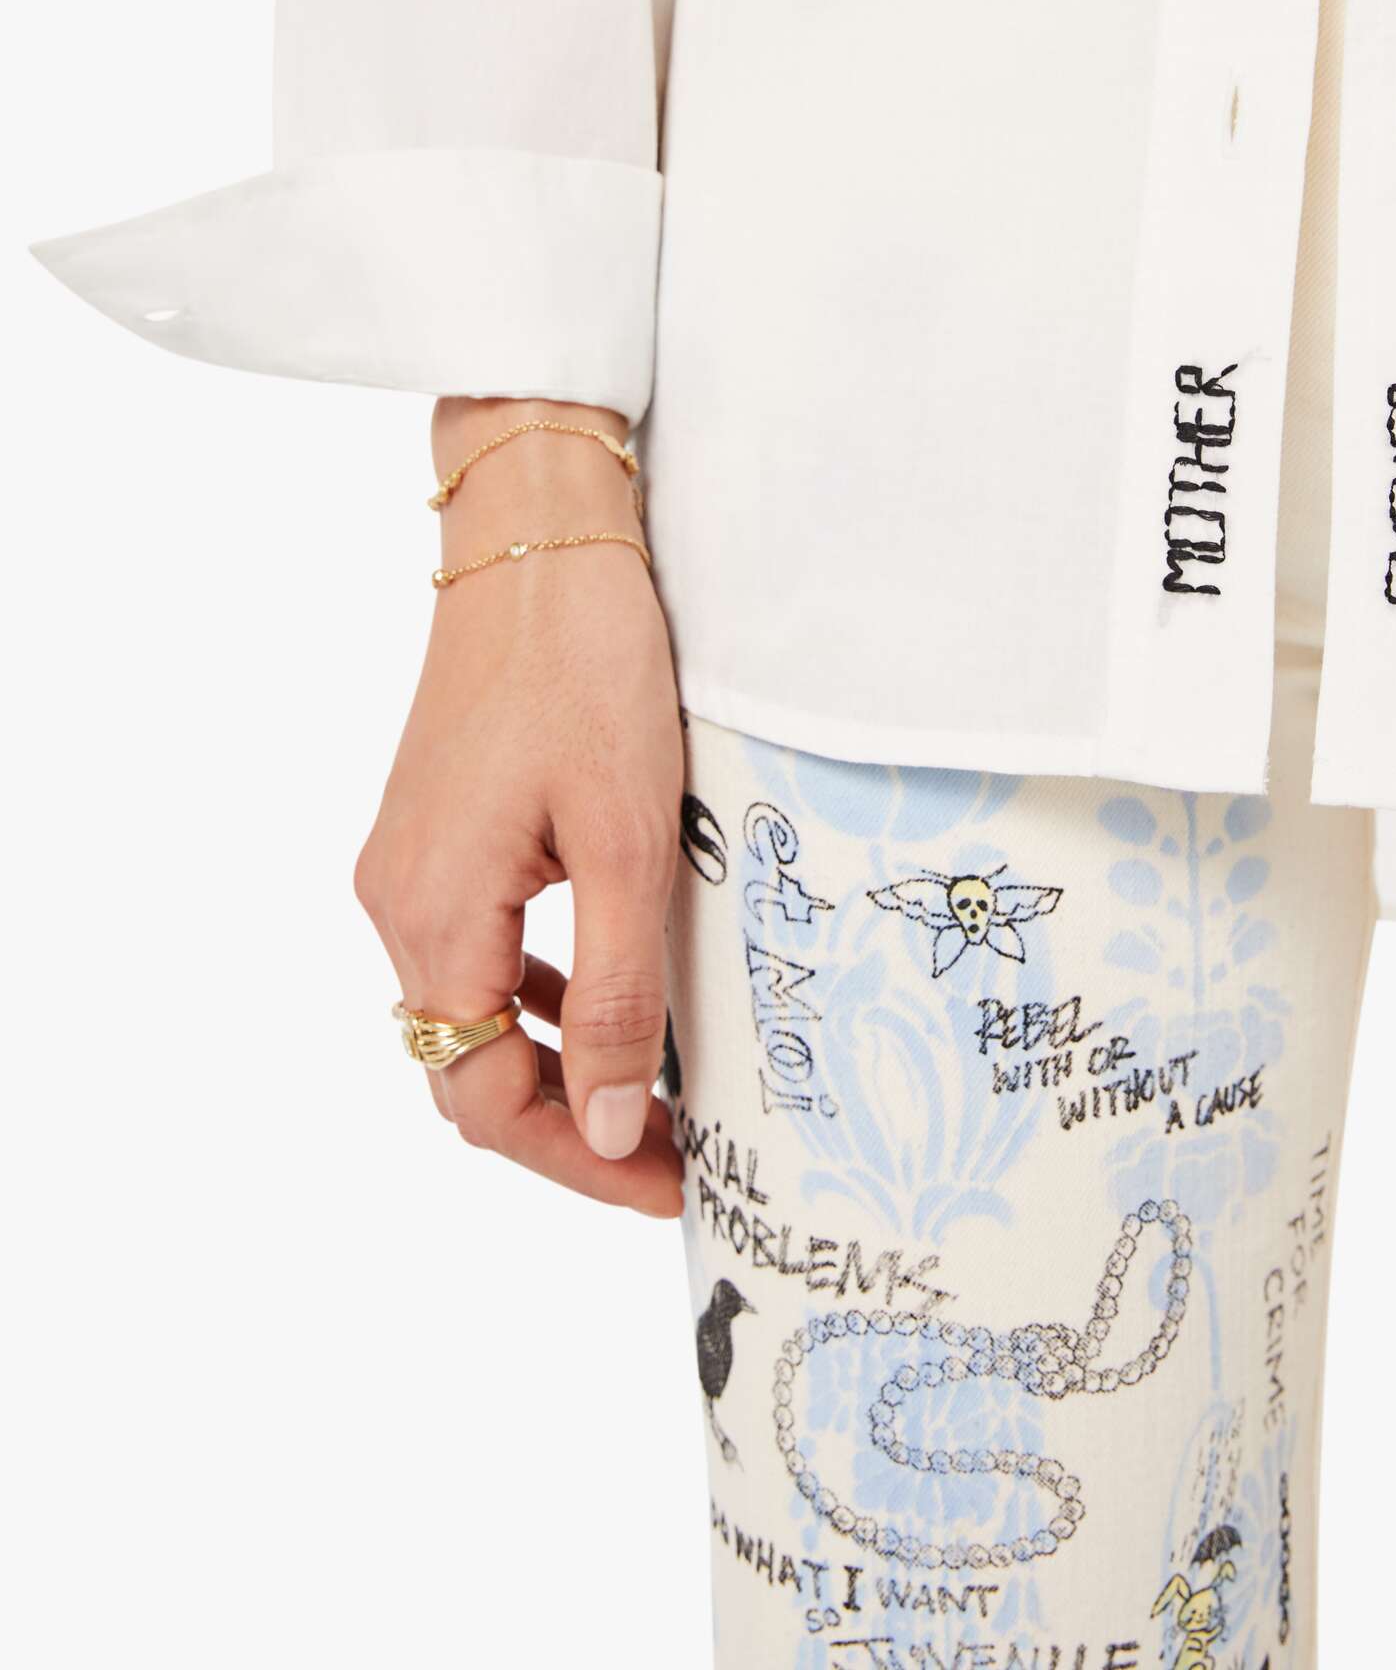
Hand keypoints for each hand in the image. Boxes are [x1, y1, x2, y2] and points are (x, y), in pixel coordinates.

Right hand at [354, 398, 683, 1214]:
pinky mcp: (436, 829)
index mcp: (433, 914)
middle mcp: (397, 900)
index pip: (482, 1097)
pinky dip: (535, 993)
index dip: (577, 1157)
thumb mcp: (629, 842)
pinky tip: (602, 994)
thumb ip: (618, 994)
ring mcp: (409, 863)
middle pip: (464, 1069)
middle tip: (673, 1156)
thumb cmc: (588, 669)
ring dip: (553, 1064)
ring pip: (470, 1012)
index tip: (669, 1183)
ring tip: (654, 1095)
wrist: (539, 537)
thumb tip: (613, 1123)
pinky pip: (476, 947)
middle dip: (569, 1125)